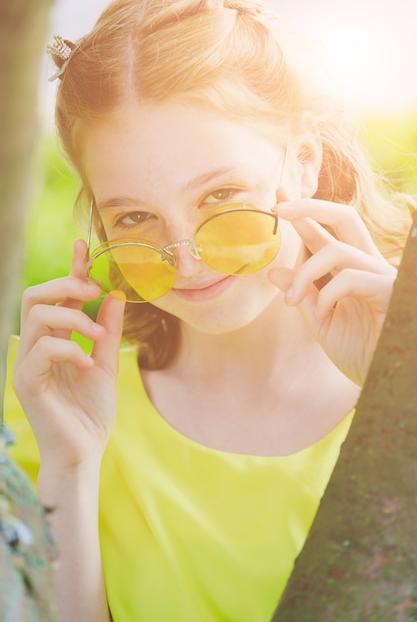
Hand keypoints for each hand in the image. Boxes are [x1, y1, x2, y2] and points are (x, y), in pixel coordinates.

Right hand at [13, 239, 125, 469]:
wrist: (85, 451)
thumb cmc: (92, 411)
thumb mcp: (106, 363)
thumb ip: (107, 330)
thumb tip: (115, 293)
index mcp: (55, 340)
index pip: (56, 295)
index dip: (69, 269)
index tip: (84, 246)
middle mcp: (36, 347)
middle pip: (35, 296)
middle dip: (65, 284)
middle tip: (93, 291)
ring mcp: (28, 363)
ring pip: (37, 316)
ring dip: (73, 317)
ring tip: (98, 335)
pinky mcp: (26, 382)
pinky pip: (42, 350)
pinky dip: (69, 348)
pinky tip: (86, 362)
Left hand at [269, 197, 396, 385]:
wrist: (386, 379)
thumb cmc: (359, 351)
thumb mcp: (321, 322)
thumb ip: (302, 295)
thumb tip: (274, 271)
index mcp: (349, 269)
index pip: (324, 232)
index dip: (302, 212)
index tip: (277, 194)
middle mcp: (367, 265)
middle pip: (344, 217)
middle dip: (310, 206)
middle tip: (279, 207)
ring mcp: (380, 275)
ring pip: (338, 250)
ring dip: (306, 272)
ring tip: (292, 302)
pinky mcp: (388, 290)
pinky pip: (351, 277)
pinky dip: (328, 292)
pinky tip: (320, 311)